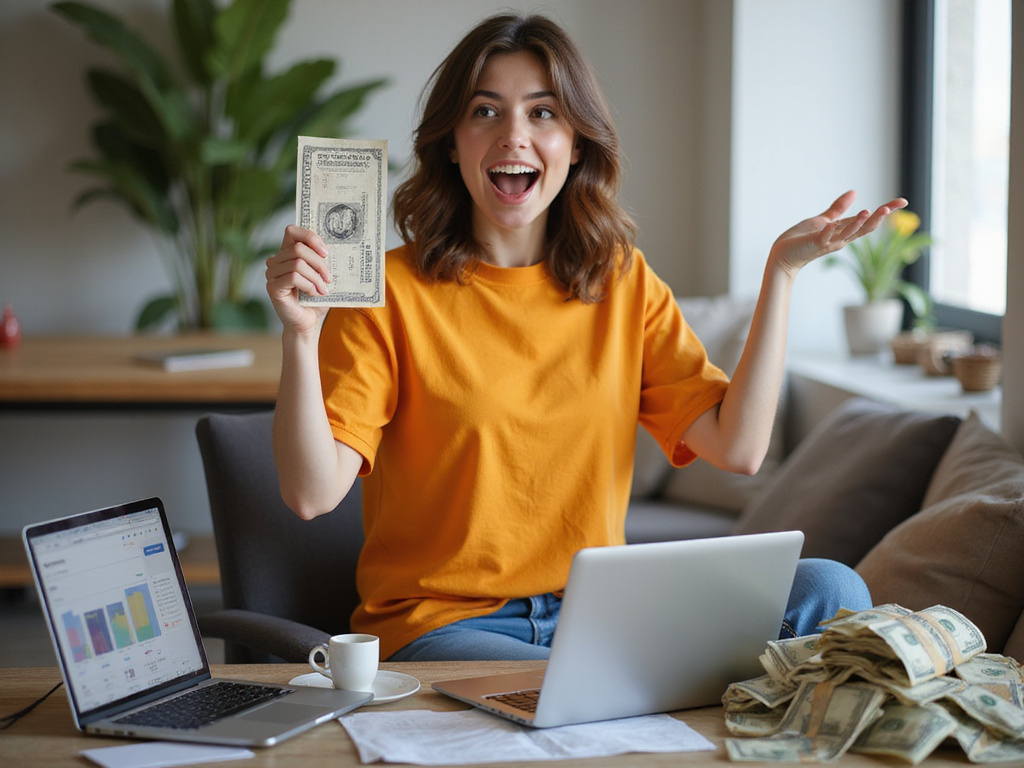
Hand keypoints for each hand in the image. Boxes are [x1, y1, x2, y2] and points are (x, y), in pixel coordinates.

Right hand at [265, 225, 332, 333]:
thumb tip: (333, 246)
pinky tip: (314, 294)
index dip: (309, 237)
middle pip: (299, 249)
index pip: (292, 231)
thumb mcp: (322, 275)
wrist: (308, 322)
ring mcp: (272, 274)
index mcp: (287, 253)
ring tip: (323, 289)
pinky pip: (293, 277)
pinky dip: (309, 285)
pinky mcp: (272, 287)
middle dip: (319, 263)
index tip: (326, 252)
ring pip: (297, 263)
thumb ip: (323, 260)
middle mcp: (276, 261)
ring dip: (316, 277)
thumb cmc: (316, 298)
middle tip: (329, 278)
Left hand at [769, 191, 908, 275]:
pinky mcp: (814, 244)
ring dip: (857, 223)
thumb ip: (838, 208)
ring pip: (848, 234)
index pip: (869, 221)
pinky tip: (833, 224)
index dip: (886, 211)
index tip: (903, 201)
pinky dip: (829, 231)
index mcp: (844, 231)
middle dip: (877, 219)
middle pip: (864, 229)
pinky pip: (824, 238)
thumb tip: (855, 192)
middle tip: (889, 207)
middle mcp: (840, 239)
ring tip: (867, 211)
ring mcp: (828, 242)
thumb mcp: (824, 220)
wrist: (783, 254)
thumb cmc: (802, 239)